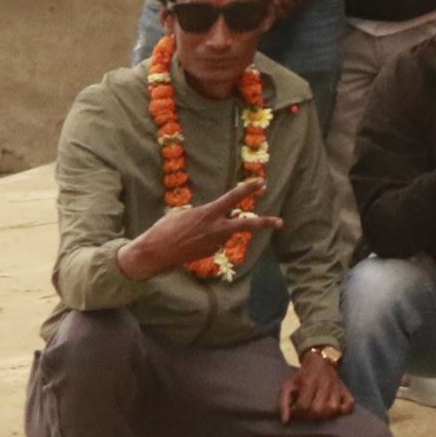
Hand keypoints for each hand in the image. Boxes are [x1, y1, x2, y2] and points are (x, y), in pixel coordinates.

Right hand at [121, 178, 277, 278]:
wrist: (155, 253)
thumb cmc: (165, 229)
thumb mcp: (185, 214)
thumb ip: (204, 214)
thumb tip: (214, 217)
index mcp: (209, 213)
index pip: (233, 198)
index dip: (248, 188)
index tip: (261, 182)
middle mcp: (216, 228)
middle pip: (246, 224)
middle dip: (265, 223)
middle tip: (280, 222)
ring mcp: (214, 243)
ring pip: (225, 232)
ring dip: (219, 229)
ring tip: (193, 232)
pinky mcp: (210, 253)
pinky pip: (215, 242)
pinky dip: (208, 239)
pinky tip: (191, 242)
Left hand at [279, 352, 352, 422]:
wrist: (320, 362)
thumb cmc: (302, 377)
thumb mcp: (289, 386)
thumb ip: (284, 403)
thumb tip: (285, 421)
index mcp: (309, 382)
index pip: (303, 406)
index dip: (297, 412)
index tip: (295, 409)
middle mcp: (325, 385)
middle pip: (318, 410)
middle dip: (310, 415)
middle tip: (307, 412)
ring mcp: (337, 388)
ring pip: (333, 409)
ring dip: (325, 414)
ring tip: (319, 412)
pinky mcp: (346, 390)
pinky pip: (350, 404)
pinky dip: (344, 410)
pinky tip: (335, 411)